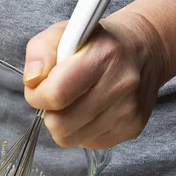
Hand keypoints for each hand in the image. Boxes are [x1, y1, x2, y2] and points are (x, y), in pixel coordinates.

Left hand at [23, 11, 168, 149]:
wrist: (143, 51)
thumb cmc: (97, 43)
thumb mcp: (64, 32)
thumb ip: (39, 52)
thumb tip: (32, 80)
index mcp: (103, 57)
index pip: (56, 94)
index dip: (37, 95)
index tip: (39, 87)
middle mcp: (121, 85)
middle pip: (60, 124)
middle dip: (49, 112)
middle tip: (57, 96)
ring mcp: (129, 111)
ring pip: (70, 139)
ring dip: (65, 123)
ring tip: (75, 102)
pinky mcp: (132, 129)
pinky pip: (87, 143)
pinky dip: (82, 130)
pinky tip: (91, 110)